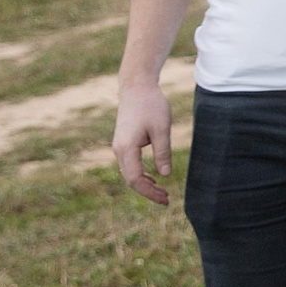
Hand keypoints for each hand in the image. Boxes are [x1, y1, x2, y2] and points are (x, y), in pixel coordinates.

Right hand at [112, 78, 172, 204]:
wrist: (136, 86)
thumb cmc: (151, 105)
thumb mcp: (161, 128)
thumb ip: (163, 152)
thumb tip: (166, 175)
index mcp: (126, 148)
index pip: (135, 179)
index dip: (150, 192)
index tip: (166, 199)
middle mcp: (118, 149)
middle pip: (130, 179)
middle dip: (147, 192)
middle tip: (166, 199)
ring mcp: (119, 146)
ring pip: (128, 173)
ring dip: (143, 184)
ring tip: (162, 192)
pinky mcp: (123, 142)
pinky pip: (129, 164)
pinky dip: (140, 174)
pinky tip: (153, 178)